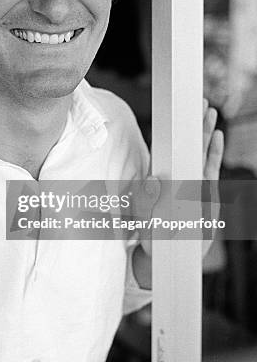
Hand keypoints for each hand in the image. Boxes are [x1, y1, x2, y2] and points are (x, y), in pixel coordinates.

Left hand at [137, 99, 223, 256]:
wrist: (167, 260)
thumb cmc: (151, 238)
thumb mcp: (144, 218)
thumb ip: (146, 200)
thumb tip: (153, 178)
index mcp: (162, 180)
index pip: (167, 149)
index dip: (172, 131)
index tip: (175, 111)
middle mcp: (178, 178)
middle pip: (186, 146)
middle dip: (192, 124)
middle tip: (198, 101)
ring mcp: (194, 185)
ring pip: (200, 153)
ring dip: (205, 133)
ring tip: (209, 112)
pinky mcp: (206, 194)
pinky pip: (210, 169)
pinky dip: (214, 153)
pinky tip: (217, 136)